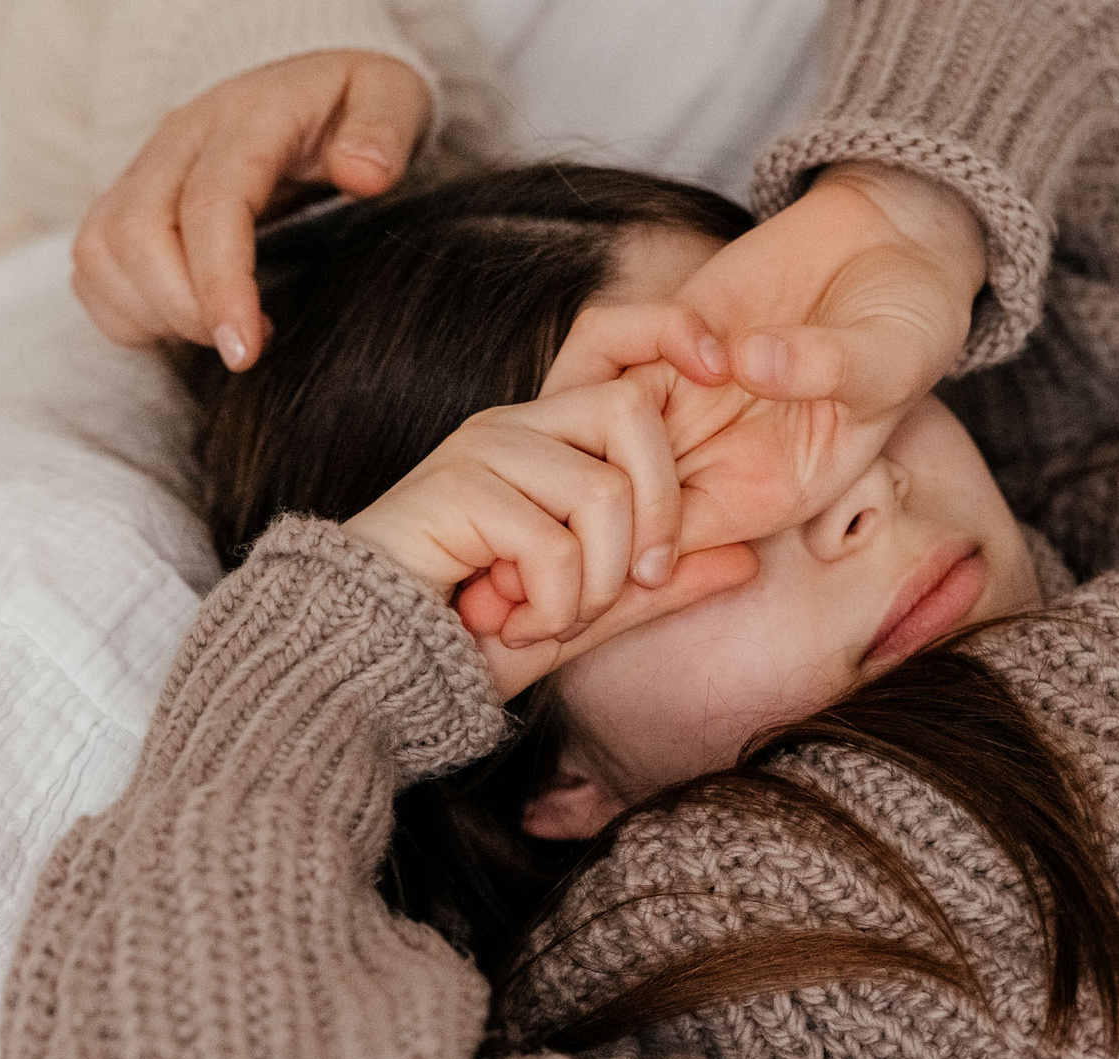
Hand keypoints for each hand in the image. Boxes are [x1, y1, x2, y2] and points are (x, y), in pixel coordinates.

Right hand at [72, 51, 429, 367]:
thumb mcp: (391, 97)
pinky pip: (91, 269)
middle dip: (183, 311)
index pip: (212, 203)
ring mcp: (143, 171)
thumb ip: (384, 132)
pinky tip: (185, 324)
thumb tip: (363, 176)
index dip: (220, 284)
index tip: (244, 350)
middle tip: (243, 346)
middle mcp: (179, 139)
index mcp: (246, 117)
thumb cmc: (350, 106)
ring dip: (152, 315)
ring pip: (100, 253)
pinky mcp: (123, 202)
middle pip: (136, 233)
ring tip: (219, 333)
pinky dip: (127, 312)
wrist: (305, 88)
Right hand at [343, 374, 757, 698]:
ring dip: (596, 584)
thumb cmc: (467, 636)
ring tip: (553, 618)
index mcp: (550, 438)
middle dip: (660, 512)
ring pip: (601, 493)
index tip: (723, 370)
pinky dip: (551, 606)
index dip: (674, 334)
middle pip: (633, 410)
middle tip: (637, 584)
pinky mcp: (457, 489)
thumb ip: (656, 587)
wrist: (372, 664)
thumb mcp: (585, 613)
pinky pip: (552, 545)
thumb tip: (746, 561)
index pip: (620, 344)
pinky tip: (512, 623)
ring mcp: (484, 450)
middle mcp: (517, 427)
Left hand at [543, 161, 986, 559]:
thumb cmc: (911, 326)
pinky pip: (600, 350)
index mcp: (764, 495)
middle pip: (604, 503)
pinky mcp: (664, 335)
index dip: (629, 542)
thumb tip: (750, 362)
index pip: (667, 547)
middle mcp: (712, 456)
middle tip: (630, 420)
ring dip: (602, 395)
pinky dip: (626, 332)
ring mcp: (681, 395)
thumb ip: (829, 368)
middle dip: (586, 487)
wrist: (895, 248)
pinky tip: (692, 323)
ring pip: (584, 427)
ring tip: (691, 345)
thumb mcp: (892, 357)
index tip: (638, 502)